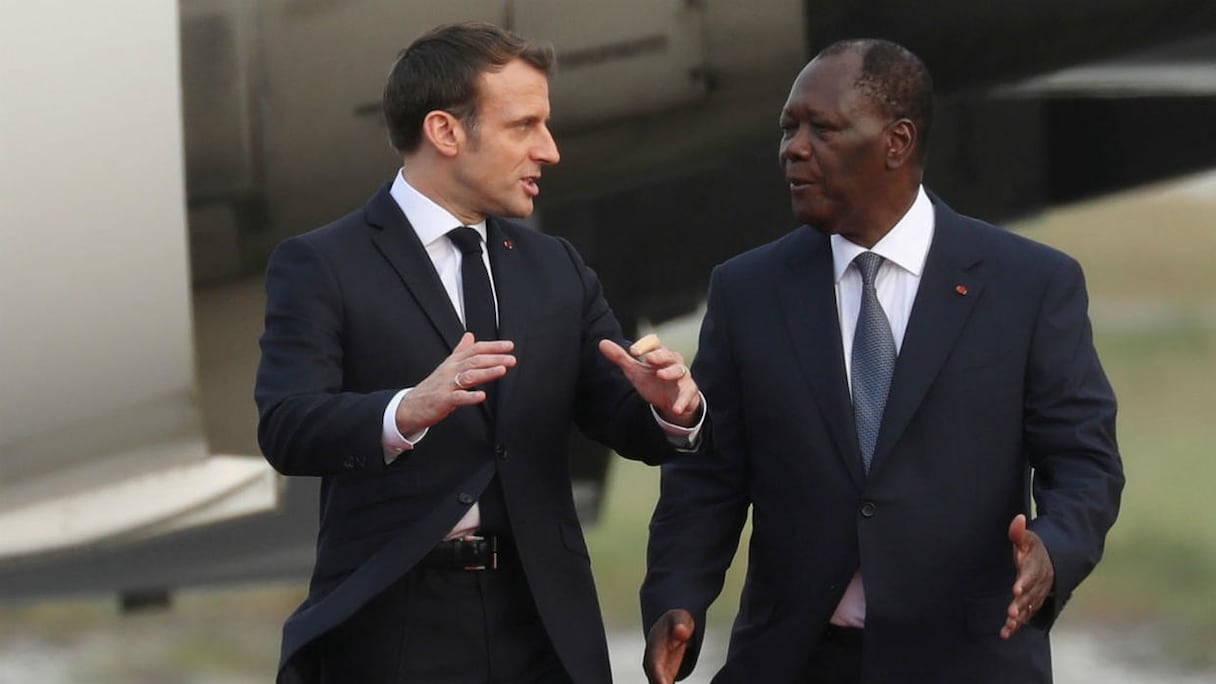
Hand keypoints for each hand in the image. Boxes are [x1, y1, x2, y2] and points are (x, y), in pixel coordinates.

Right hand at [395, 332, 515, 433]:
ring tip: (502, 370)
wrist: (411, 405)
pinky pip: (458, 397)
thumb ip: (461, 350)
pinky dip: (470, 397)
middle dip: (495, 358)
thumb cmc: (432, 386)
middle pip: (475, 360)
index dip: (493, 346)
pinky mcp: (443, 400)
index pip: (475, 349)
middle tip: (511, 358)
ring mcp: (447, 385)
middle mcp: (451, 370)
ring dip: (486, 372)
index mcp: (454, 362)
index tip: (509, 346)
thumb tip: (470, 336)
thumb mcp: (447, 365)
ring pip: (469, 376)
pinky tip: (481, 395)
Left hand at [599, 335, 700, 426]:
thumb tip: (602, 343)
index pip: (655, 342)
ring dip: (671, 372)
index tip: (633, 351)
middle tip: (648, 358)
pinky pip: (688, 395)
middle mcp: (673, 363)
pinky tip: (676, 409)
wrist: (671, 402)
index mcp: (660, 355)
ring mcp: (683, 377)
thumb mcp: (635, 370)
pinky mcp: (689, 392)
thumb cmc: (654, 382)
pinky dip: (683, 402)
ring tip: (661, 375)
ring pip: (680, 371)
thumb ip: (620, 357)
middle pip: (669, 354)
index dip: (645, 344)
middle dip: (659, 356)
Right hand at [644, 609, 695, 683]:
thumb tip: (681, 632)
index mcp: (654, 648)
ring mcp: (659, 673)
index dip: (658, 677)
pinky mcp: (666, 679)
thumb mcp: (680, 617)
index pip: (654, 665)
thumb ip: (680, 624)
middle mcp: (653, 664)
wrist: (672, 627)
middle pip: (655, 682)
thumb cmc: (676, 621)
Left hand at [1001, 513, 1054, 638]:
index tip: (1016, 589)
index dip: (1024, 583)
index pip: (1030, 575)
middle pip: (1030, 596)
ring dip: (1019, 618)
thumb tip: (1018, 518)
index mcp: (1035, 568)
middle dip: (1020, 605)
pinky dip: (1017, 625)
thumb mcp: (1028, 539)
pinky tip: (1005, 633)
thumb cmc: (1034, 550)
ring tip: (1008, 626)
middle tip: (1011, 614)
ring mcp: (1036, 596)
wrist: (1053, 563)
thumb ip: (1019, 532)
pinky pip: (1026, 616)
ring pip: (1028, 609)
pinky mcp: (1032, 604)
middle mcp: (1038, 585)